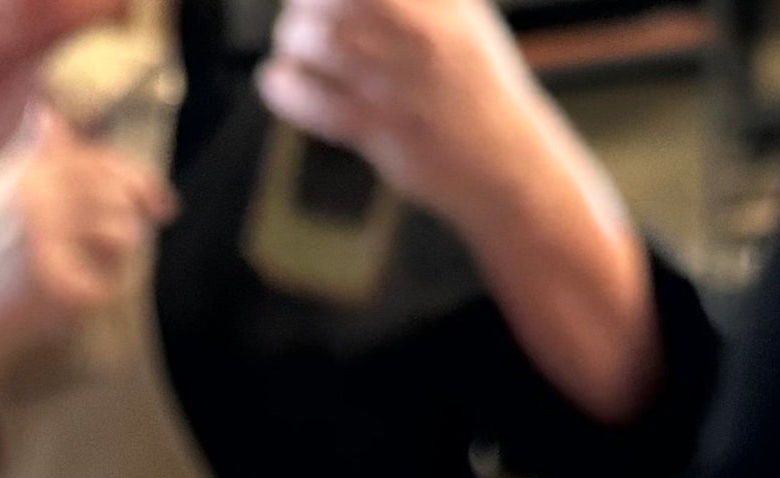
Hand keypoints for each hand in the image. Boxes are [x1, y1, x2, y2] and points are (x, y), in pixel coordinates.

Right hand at [0, 106, 174, 370]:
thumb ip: (26, 158)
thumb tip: (51, 117)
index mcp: (25, 169)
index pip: (101, 162)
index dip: (139, 182)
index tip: (162, 204)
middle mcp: (39, 195)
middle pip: (119, 197)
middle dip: (134, 221)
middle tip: (132, 245)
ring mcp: (48, 240)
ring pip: (121, 237)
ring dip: (116, 259)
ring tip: (84, 275)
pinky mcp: (55, 287)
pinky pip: (105, 286)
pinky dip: (95, 295)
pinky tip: (65, 303)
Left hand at [256, 0, 545, 221]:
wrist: (502, 160)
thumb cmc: (476, 83)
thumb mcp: (461, 14)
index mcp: (436, 2)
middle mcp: (416, 34)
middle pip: (329, 0)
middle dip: (303, 5)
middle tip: (300, 16)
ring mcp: (397, 84)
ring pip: (317, 44)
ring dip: (292, 43)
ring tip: (292, 48)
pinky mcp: (380, 131)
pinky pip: (315, 102)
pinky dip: (285, 88)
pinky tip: (276, 81)